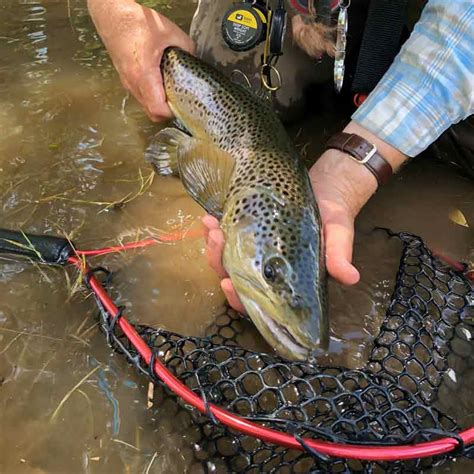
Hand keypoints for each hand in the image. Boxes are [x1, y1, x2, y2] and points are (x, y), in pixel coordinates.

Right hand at [88, 0, 193, 120]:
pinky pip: (140, 96)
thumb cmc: (135, 22)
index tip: (182, 106)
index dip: (172, 112)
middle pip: (151, 113)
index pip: (157, 108)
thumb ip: (186, 48)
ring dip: (159, 104)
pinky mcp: (125, 79)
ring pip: (145, 105)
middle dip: (167, 111)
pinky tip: (160, 83)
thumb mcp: (169, 32)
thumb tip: (194, 58)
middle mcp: (133, 82)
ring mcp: (127, 82)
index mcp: (143, 74)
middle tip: (179, 100)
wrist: (112, 14)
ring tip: (170, 91)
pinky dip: (151, 95)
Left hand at [203, 117, 410, 311]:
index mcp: (285, 280)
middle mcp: (266, 269)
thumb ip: (339, 256)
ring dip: (213, 245)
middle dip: (218, 263)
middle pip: (233, 277)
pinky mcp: (249, 230)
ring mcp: (255, 250)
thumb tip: (350, 277)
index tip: (228, 282)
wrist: (328, 190)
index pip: (257, 300)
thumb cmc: (334, 218)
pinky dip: (216, 228)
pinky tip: (209, 216)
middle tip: (216, 240)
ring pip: (225, 257)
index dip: (239, 298)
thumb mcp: (339, 235)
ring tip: (210, 224)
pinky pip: (227, 235)